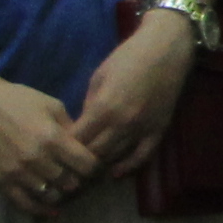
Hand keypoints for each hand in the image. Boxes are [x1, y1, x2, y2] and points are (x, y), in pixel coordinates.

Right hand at [0, 75, 101, 214]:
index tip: (95, 166)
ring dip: (62, 193)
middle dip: (81, 181)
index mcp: (53, 138)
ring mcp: (18, 172)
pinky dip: (41, 209)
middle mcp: (37, 158)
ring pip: (52, 196)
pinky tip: (52, 211)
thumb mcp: (53, 105)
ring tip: (65, 187)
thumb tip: (87, 148)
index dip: (96, 167)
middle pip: (71, 183)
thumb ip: (72, 128)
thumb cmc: (19, 99)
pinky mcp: (3, 179)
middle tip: (81, 177)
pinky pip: (25, 203)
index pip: (87, 165)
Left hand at [63, 6, 201, 176]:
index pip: (78, 139)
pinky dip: (128, 167)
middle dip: (79, 159)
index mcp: (103, 107)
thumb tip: (82, 126)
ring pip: (115, 157)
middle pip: (94, 153)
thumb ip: (89, 104)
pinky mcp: (158, 130)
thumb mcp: (99, 76)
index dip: (65, 147)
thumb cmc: (128, 57)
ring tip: (86, 168)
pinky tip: (115, 173)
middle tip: (69, 162)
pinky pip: (142, 157)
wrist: (165, 49)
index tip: (57, 149)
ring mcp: (142, 129)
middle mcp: (122, 123)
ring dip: (100, 163)